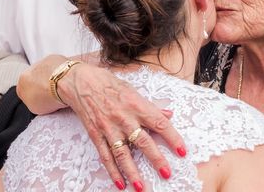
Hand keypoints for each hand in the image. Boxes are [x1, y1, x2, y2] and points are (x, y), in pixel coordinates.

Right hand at [58, 63, 185, 189]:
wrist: (82, 82)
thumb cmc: (109, 84)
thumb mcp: (133, 90)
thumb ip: (150, 106)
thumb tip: (168, 114)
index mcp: (136, 105)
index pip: (159, 123)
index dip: (172, 138)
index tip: (182, 151)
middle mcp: (124, 117)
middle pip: (143, 141)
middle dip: (156, 159)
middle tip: (167, 173)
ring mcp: (109, 128)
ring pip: (123, 154)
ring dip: (132, 172)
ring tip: (141, 187)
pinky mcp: (96, 134)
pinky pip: (105, 156)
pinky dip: (112, 171)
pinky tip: (119, 183)